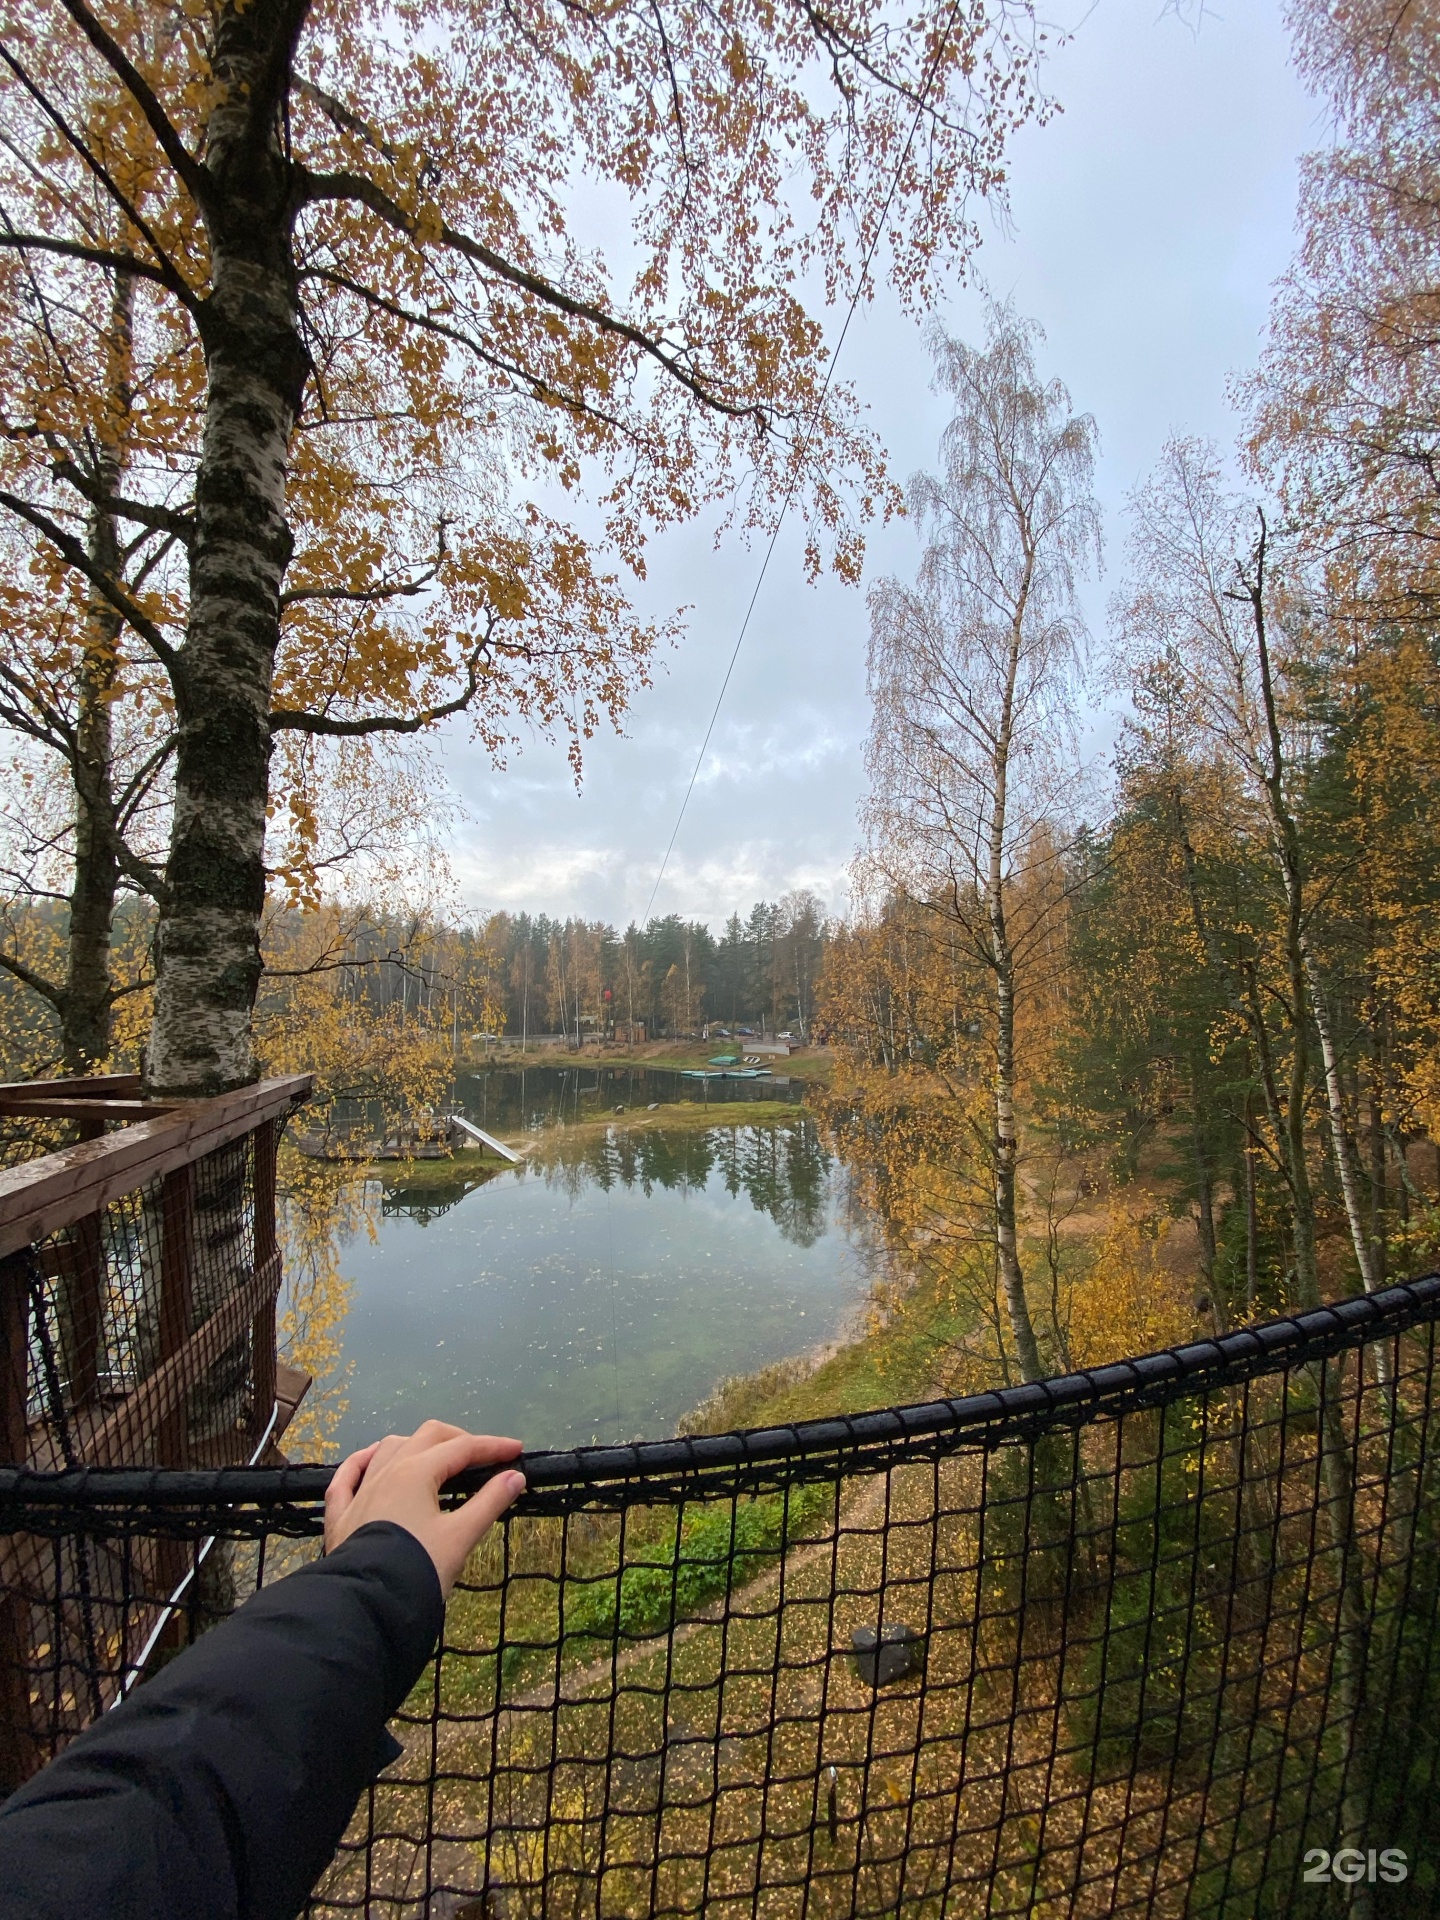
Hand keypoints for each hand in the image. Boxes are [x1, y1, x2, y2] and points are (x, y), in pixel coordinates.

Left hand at [324, 1421, 524, 1595]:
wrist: (367, 1607)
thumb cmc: (417, 1568)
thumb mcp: (460, 1537)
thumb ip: (489, 1502)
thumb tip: (514, 1476)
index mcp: (416, 1472)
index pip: (462, 1448)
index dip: (492, 1447)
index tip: (517, 1451)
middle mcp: (386, 1471)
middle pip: (427, 1436)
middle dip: (458, 1440)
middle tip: (481, 1457)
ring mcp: (360, 1490)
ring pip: (389, 1448)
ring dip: (416, 1445)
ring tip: (435, 1458)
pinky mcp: (340, 1514)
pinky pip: (347, 1476)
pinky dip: (362, 1461)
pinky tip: (370, 1459)